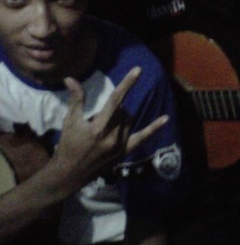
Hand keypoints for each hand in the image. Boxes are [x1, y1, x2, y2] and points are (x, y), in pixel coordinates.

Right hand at [52, 67, 167, 190]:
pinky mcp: (125, 152)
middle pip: (122, 110)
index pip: (115, 99)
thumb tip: (70, 78)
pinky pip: (142, 137)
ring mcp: (121, 145)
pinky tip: (166, 118)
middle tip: (97, 121)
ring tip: (104, 129)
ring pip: (129, 120)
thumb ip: (76, 99)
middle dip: (113, 110)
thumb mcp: (70, 121)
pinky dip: (154, 127)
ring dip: (121, 118)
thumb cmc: (68, 145)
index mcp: (99, 127)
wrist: (69, 175)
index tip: (138, 70)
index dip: (127, 83)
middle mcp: (113, 136)